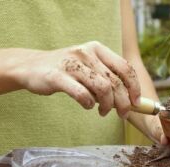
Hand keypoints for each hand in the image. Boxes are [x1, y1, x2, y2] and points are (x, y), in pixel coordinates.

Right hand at [9, 41, 140, 117]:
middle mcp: (86, 53)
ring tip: (103, 112)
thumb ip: (109, 78)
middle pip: (115, 82)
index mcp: (98, 49)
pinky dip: (88, 104)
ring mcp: (72, 63)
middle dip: (123, 102)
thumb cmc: (68, 71)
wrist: (32, 67)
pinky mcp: (57, 76)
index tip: (137, 103)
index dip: (134, 87)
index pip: (125, 68)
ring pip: (103, 88)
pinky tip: (87, 106)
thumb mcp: (90, 67)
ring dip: (107, 105)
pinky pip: (82, 94)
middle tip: (122, 114)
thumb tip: (131, 99)